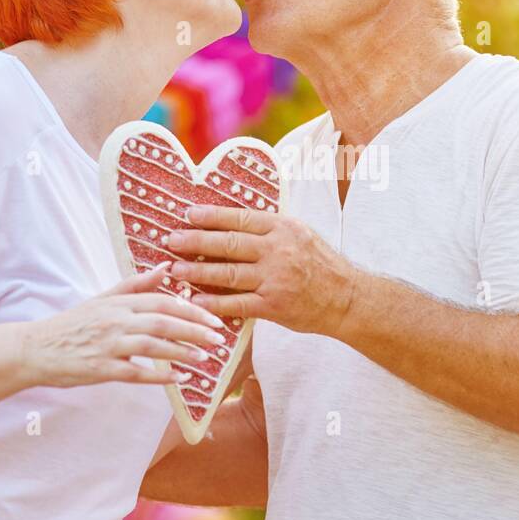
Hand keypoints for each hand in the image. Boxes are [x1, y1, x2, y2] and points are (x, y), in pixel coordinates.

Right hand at [21, 263, 228, 387]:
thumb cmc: (74, 323)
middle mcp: (116, 321)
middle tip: (219, 340)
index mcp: (119, 303)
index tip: (216, 320)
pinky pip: (135, 373)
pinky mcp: (101, 369)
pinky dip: (159, 377)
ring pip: (152, 347)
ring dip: (182, 353)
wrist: (35, 348)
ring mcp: (108, 345)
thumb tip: (166, 268)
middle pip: (163, 323)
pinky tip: (179, 380)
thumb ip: (136, 284)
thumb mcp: (104, 298)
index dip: (192, 310)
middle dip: (195, 331)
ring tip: (205, 360)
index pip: (163, 302)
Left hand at [164, 206, 360, 336]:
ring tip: (176, 268)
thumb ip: (270, 229)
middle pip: (229, 243)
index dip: (212, 216)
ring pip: (229, 272)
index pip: (241, 218)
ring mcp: (275, 278)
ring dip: (198, 270)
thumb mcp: (300, 234)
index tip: (188, 214)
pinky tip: (195, 300)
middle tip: (171, 239)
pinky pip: (238, 303)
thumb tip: (232, 221)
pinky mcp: (274, 305)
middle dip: (196, 240)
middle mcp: (278, 250)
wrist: (346, 298)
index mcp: (283, 228)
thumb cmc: (321, 265)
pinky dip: (214, 302)